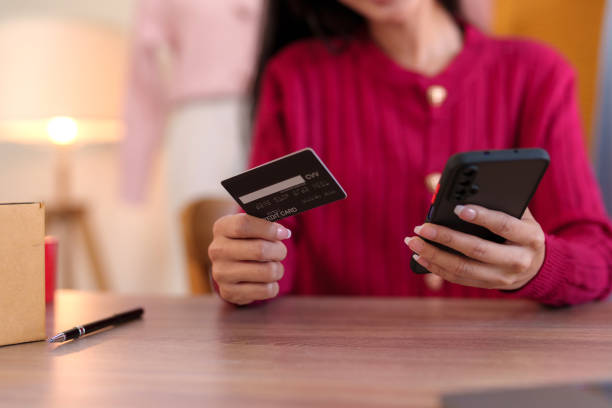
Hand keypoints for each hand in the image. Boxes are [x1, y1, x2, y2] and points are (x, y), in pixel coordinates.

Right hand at [208, 213, 290, 304]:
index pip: (244, 224)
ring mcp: (221, 273)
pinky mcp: (229, 292)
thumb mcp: (252, 226)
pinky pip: (266, 290)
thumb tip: (282, 232)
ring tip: (273, 266)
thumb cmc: (248, 241)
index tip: (284, 233)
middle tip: (280, 251)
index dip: (268, 229)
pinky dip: (273, 286)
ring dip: (278, 269)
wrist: (232, 267)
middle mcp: (217, 250)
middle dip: (279, 250)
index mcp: (222, 227)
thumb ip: (266, 223)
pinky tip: (265, 281)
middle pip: (260, 250)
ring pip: (267, 272)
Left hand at [405, 205, 545, 289]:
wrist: (535, 264)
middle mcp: (519, 260)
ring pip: (464, 268)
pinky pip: (459, 278)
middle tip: (422, 227)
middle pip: (478, 249)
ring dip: (434, 255)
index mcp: (530, 236)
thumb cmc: (517, 228)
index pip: (504, 225)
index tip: (457, 208)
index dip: (481, 216)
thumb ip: (487, 195)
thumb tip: (441, 179)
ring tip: (414, 242)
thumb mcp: (514, 210)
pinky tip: (421, 256)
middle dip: (447, 238)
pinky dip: (436, 267)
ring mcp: (503, 277)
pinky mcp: (488, 286)